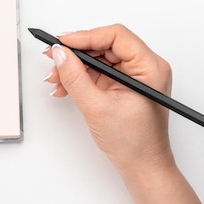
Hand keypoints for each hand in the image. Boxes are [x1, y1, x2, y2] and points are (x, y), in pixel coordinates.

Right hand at [43, 24, 174, 175]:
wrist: (143, 168)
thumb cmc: (135, 143)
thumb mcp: (97, 107)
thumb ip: (75, 77)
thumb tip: (60, 54)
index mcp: (150, 67)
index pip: (116, 36)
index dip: (86, 36)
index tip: (63, 43)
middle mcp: (145, 67)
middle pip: (105, 45)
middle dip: (76, 53)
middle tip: (53, 58)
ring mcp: (134, 76)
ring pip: (99, 58)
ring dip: (74, 67)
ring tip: (55, 78)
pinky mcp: (124, 85)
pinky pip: (99, 71)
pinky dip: (80, 77)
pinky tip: (64, 86)